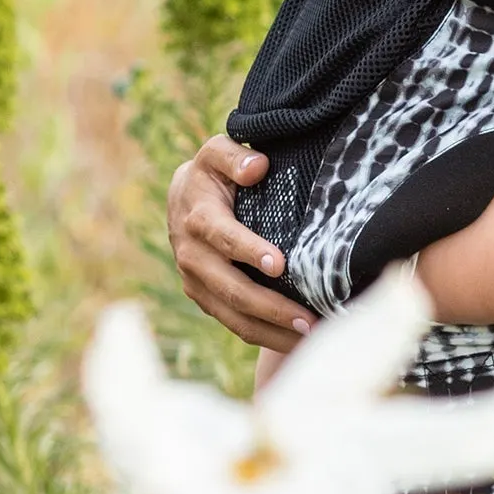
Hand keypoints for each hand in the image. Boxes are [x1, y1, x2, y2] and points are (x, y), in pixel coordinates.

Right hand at [166, 135, 317, 356]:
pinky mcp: (204, 299)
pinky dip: (265, 336)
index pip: (223, 238)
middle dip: (271, 307)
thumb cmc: (213, 173)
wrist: (183, 199)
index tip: (280, 264)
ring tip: (310, 335)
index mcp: (197, 218)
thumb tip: (257, 167)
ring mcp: (196, 283)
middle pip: (231, 288)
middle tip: (309, 318)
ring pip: (233, 315)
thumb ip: (234, 157)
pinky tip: (297, 341)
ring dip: (272, 330)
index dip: (249, 251)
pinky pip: (234, 324)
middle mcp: (192, 255)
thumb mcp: (217, 152)